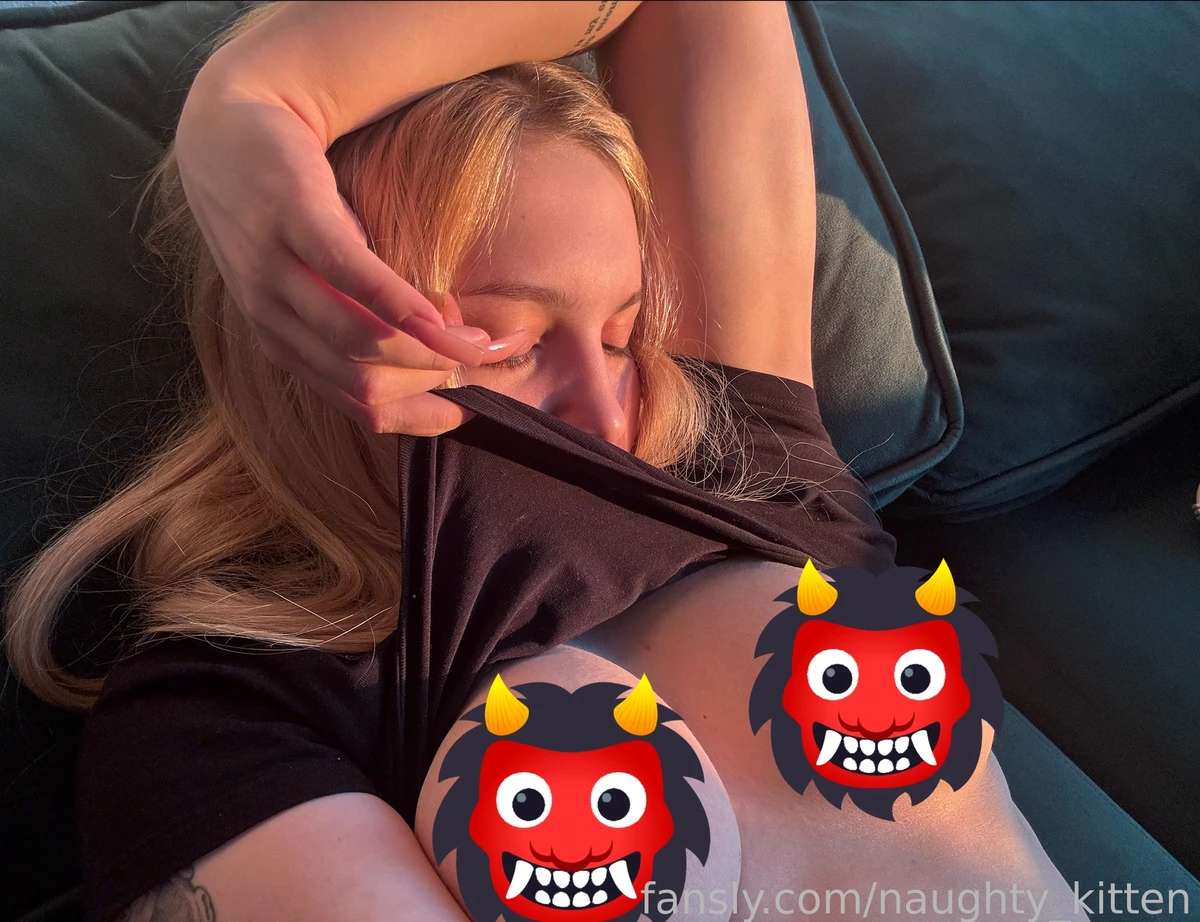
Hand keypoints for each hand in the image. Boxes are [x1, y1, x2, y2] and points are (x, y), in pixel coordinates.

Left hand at [173, 74, 525, 435]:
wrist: (229, 119)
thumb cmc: (288, 203)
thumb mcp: (317, 275)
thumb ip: (367, 313)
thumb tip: (441, 343)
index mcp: (283, 340)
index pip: (359, 405)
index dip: (420, 416)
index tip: (467, 408)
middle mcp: (271, 318)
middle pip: (365, 384)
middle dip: (430, 381)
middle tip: (475, 357)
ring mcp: (274, 271)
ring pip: (360, 343)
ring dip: (428, 350)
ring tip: (472, 337)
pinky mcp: (291, 219)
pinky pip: (352, 277)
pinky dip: (401, 305)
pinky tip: (441, 314)